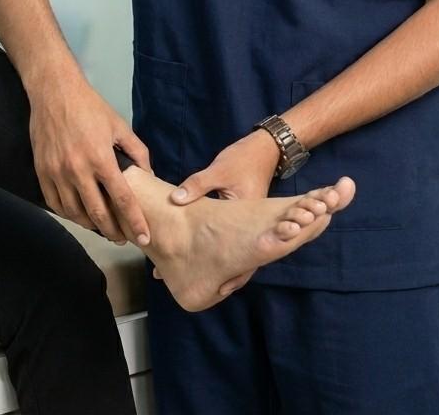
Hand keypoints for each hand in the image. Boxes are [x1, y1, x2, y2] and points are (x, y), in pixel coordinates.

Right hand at [27, 67, 150, 245]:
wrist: (54, 92)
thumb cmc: (90, 107)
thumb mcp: (119, 126)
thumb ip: (137, 151)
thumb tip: (149, 174)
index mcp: (101, 159)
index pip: (122, 200)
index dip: (135, 222)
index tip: (144, 238)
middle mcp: (78, 170)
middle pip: (98, 214)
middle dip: (113, 232)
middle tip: (123, 239)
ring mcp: (57, 173)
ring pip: (75, 213)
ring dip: (91, 226)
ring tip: (102, 228)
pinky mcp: (42, 172)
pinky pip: (55, 203)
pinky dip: (68, 214)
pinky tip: (78, 215)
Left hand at [162, 130, 280, 295]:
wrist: (263, 149)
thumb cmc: (243, 160)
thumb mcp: (219, 170)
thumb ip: (197, 186)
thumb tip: (175, 200)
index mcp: (247, 222)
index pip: (240, 259)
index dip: (226, 278)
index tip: (206, 289)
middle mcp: (250, 229)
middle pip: (235, 261)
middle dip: (213, 274)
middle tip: (182, 281)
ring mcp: (246, 225)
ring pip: (231, 252)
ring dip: (212, 262)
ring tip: (183, 269)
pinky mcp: (240, 219)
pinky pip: (229, 240)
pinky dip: (214, 247)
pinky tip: (194, 248)